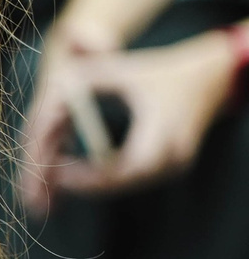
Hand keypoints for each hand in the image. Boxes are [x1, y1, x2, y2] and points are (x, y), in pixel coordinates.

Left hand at [16, 26, 237, 214]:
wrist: (211, 79)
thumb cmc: (161, 73)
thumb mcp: (122, 71)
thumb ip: (86, 79)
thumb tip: (51, 89)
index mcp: (163, 132)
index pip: (123, 168)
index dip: (88, 176)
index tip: (57, 170)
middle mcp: (173, 155)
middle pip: (121, 183)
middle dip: (82, 185)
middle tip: (48, 184)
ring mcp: (174, 166)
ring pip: (126, 186)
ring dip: (90, 187)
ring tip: (52, 186)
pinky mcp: (170, 169)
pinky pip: (133, 182)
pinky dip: (103, 182)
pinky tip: (73, 180)